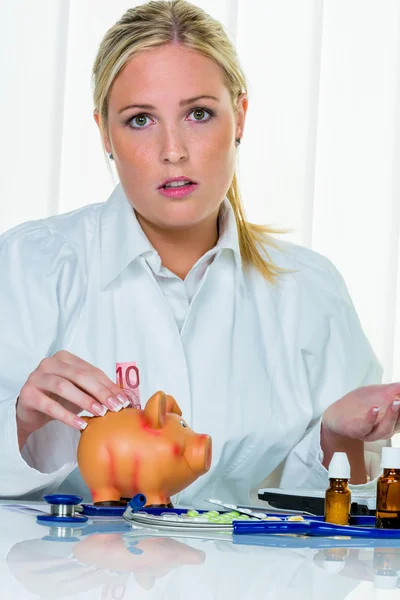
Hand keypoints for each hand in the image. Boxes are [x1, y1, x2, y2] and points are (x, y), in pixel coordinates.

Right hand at [16, 350, 130, 445]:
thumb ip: (97, 389)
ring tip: (100, 413)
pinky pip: (49, 405)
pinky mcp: (27, 394)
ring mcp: (36, 377)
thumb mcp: (80, 391)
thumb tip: (124, 397)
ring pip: (64, 387)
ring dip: (85, 401)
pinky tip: (80, 424)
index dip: (108, 385)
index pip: (91, 370)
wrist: (31, 412)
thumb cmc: (59, 399)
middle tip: (114, 407)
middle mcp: (49, 363)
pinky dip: (67, 416)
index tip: (123, 400)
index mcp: (65, 358)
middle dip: (100, 391)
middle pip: (79, 376)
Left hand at [322, 383, 399, 441]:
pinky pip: (365, 427)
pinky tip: (374, 408)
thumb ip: (394, 389)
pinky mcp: (357, 431)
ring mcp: (371, 432)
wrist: (336, 414)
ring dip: (392, 415)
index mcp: (392, 422)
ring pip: (385, 429)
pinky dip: (371, 418)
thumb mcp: (379, 392)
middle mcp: (384, 429)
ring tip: (396, 402)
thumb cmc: (359, 404)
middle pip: (399, 424)